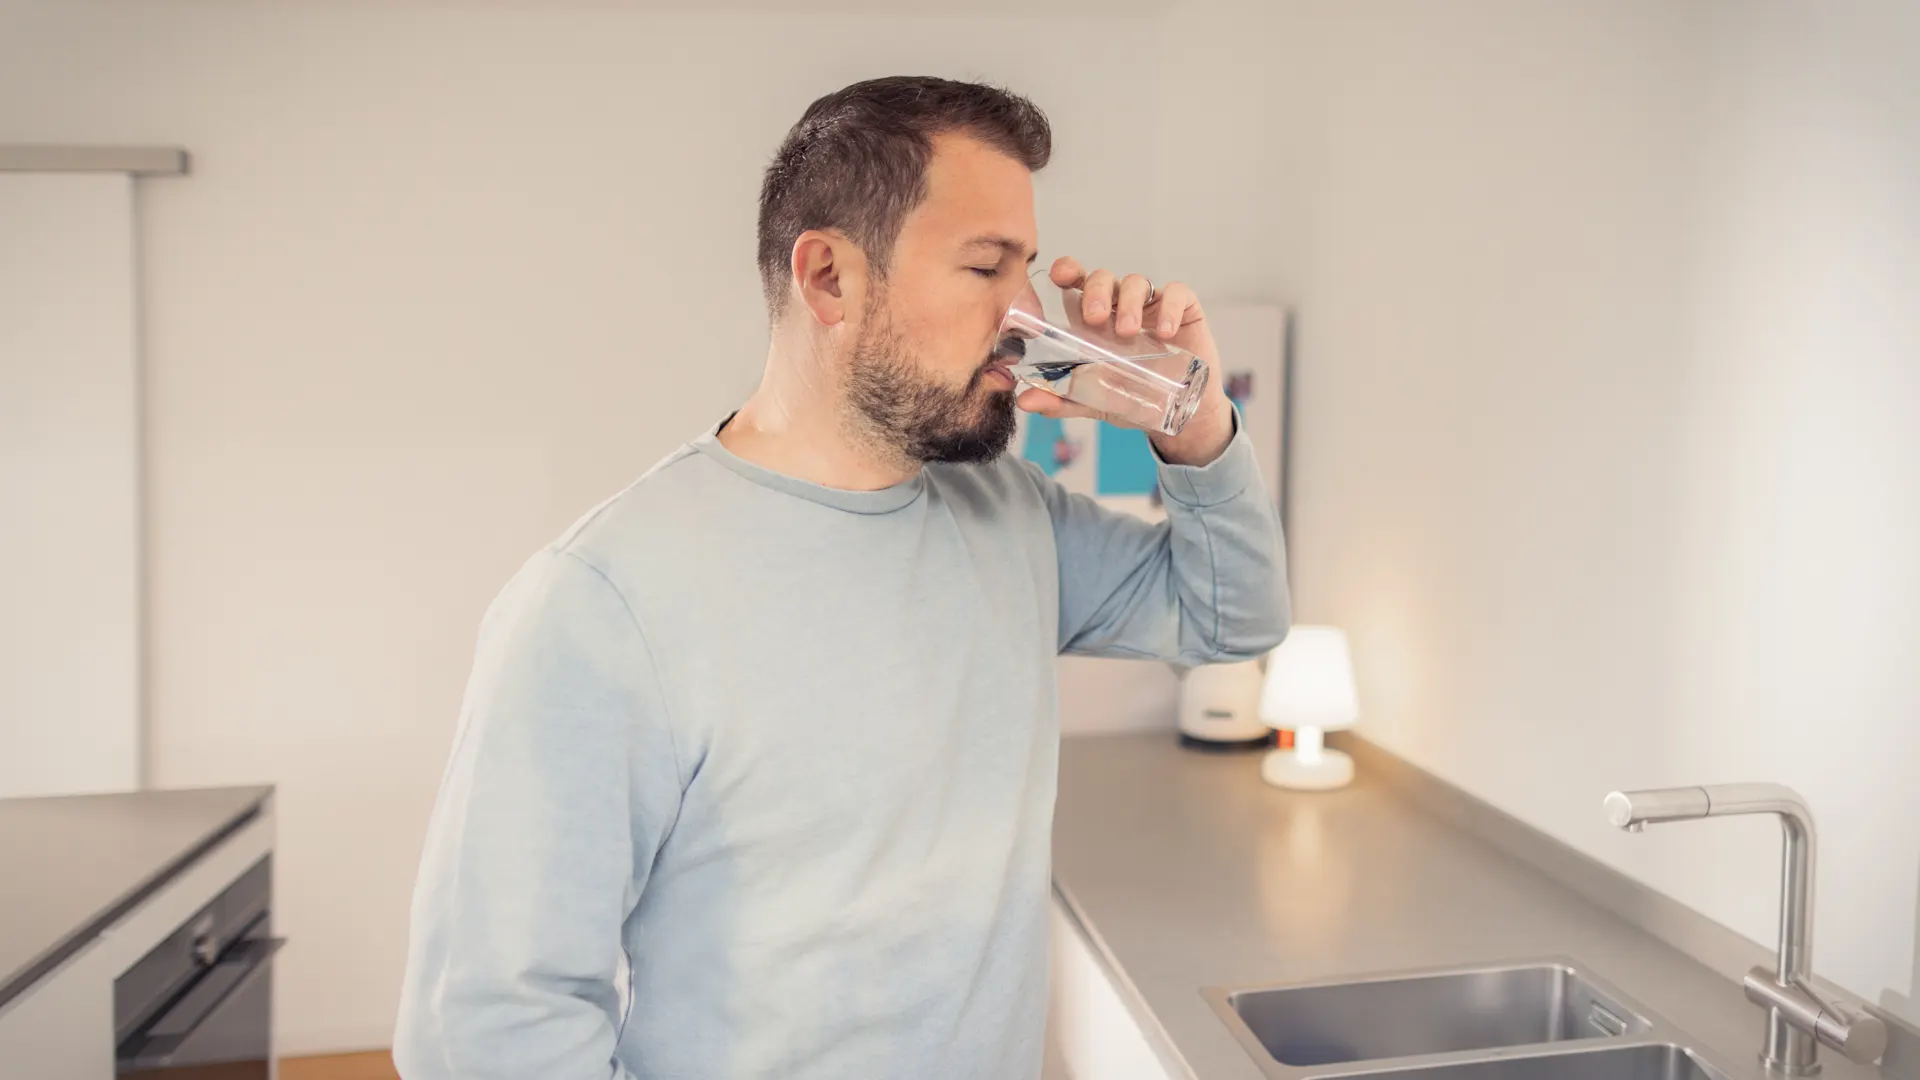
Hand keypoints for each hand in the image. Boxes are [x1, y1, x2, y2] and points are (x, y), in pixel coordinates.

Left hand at [1015, 256, 1235, 465]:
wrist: (1181, 416)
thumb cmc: (1134, 397)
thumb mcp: (1095, 401)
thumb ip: (1062, 398)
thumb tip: (1025, 402)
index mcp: (1094, 317)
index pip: (1077, 281)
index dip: (1068, 270)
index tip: (1059, 275)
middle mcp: (1120, 304)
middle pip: (1103, 279)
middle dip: (1096, 292)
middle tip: (1094, 319)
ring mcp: (1152, 304)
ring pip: (1137, 282)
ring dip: (1129, 303)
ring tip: (1127, 333)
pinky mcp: (1184, 309)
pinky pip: (1177, 294)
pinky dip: (1169, 309)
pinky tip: (1164, 332)